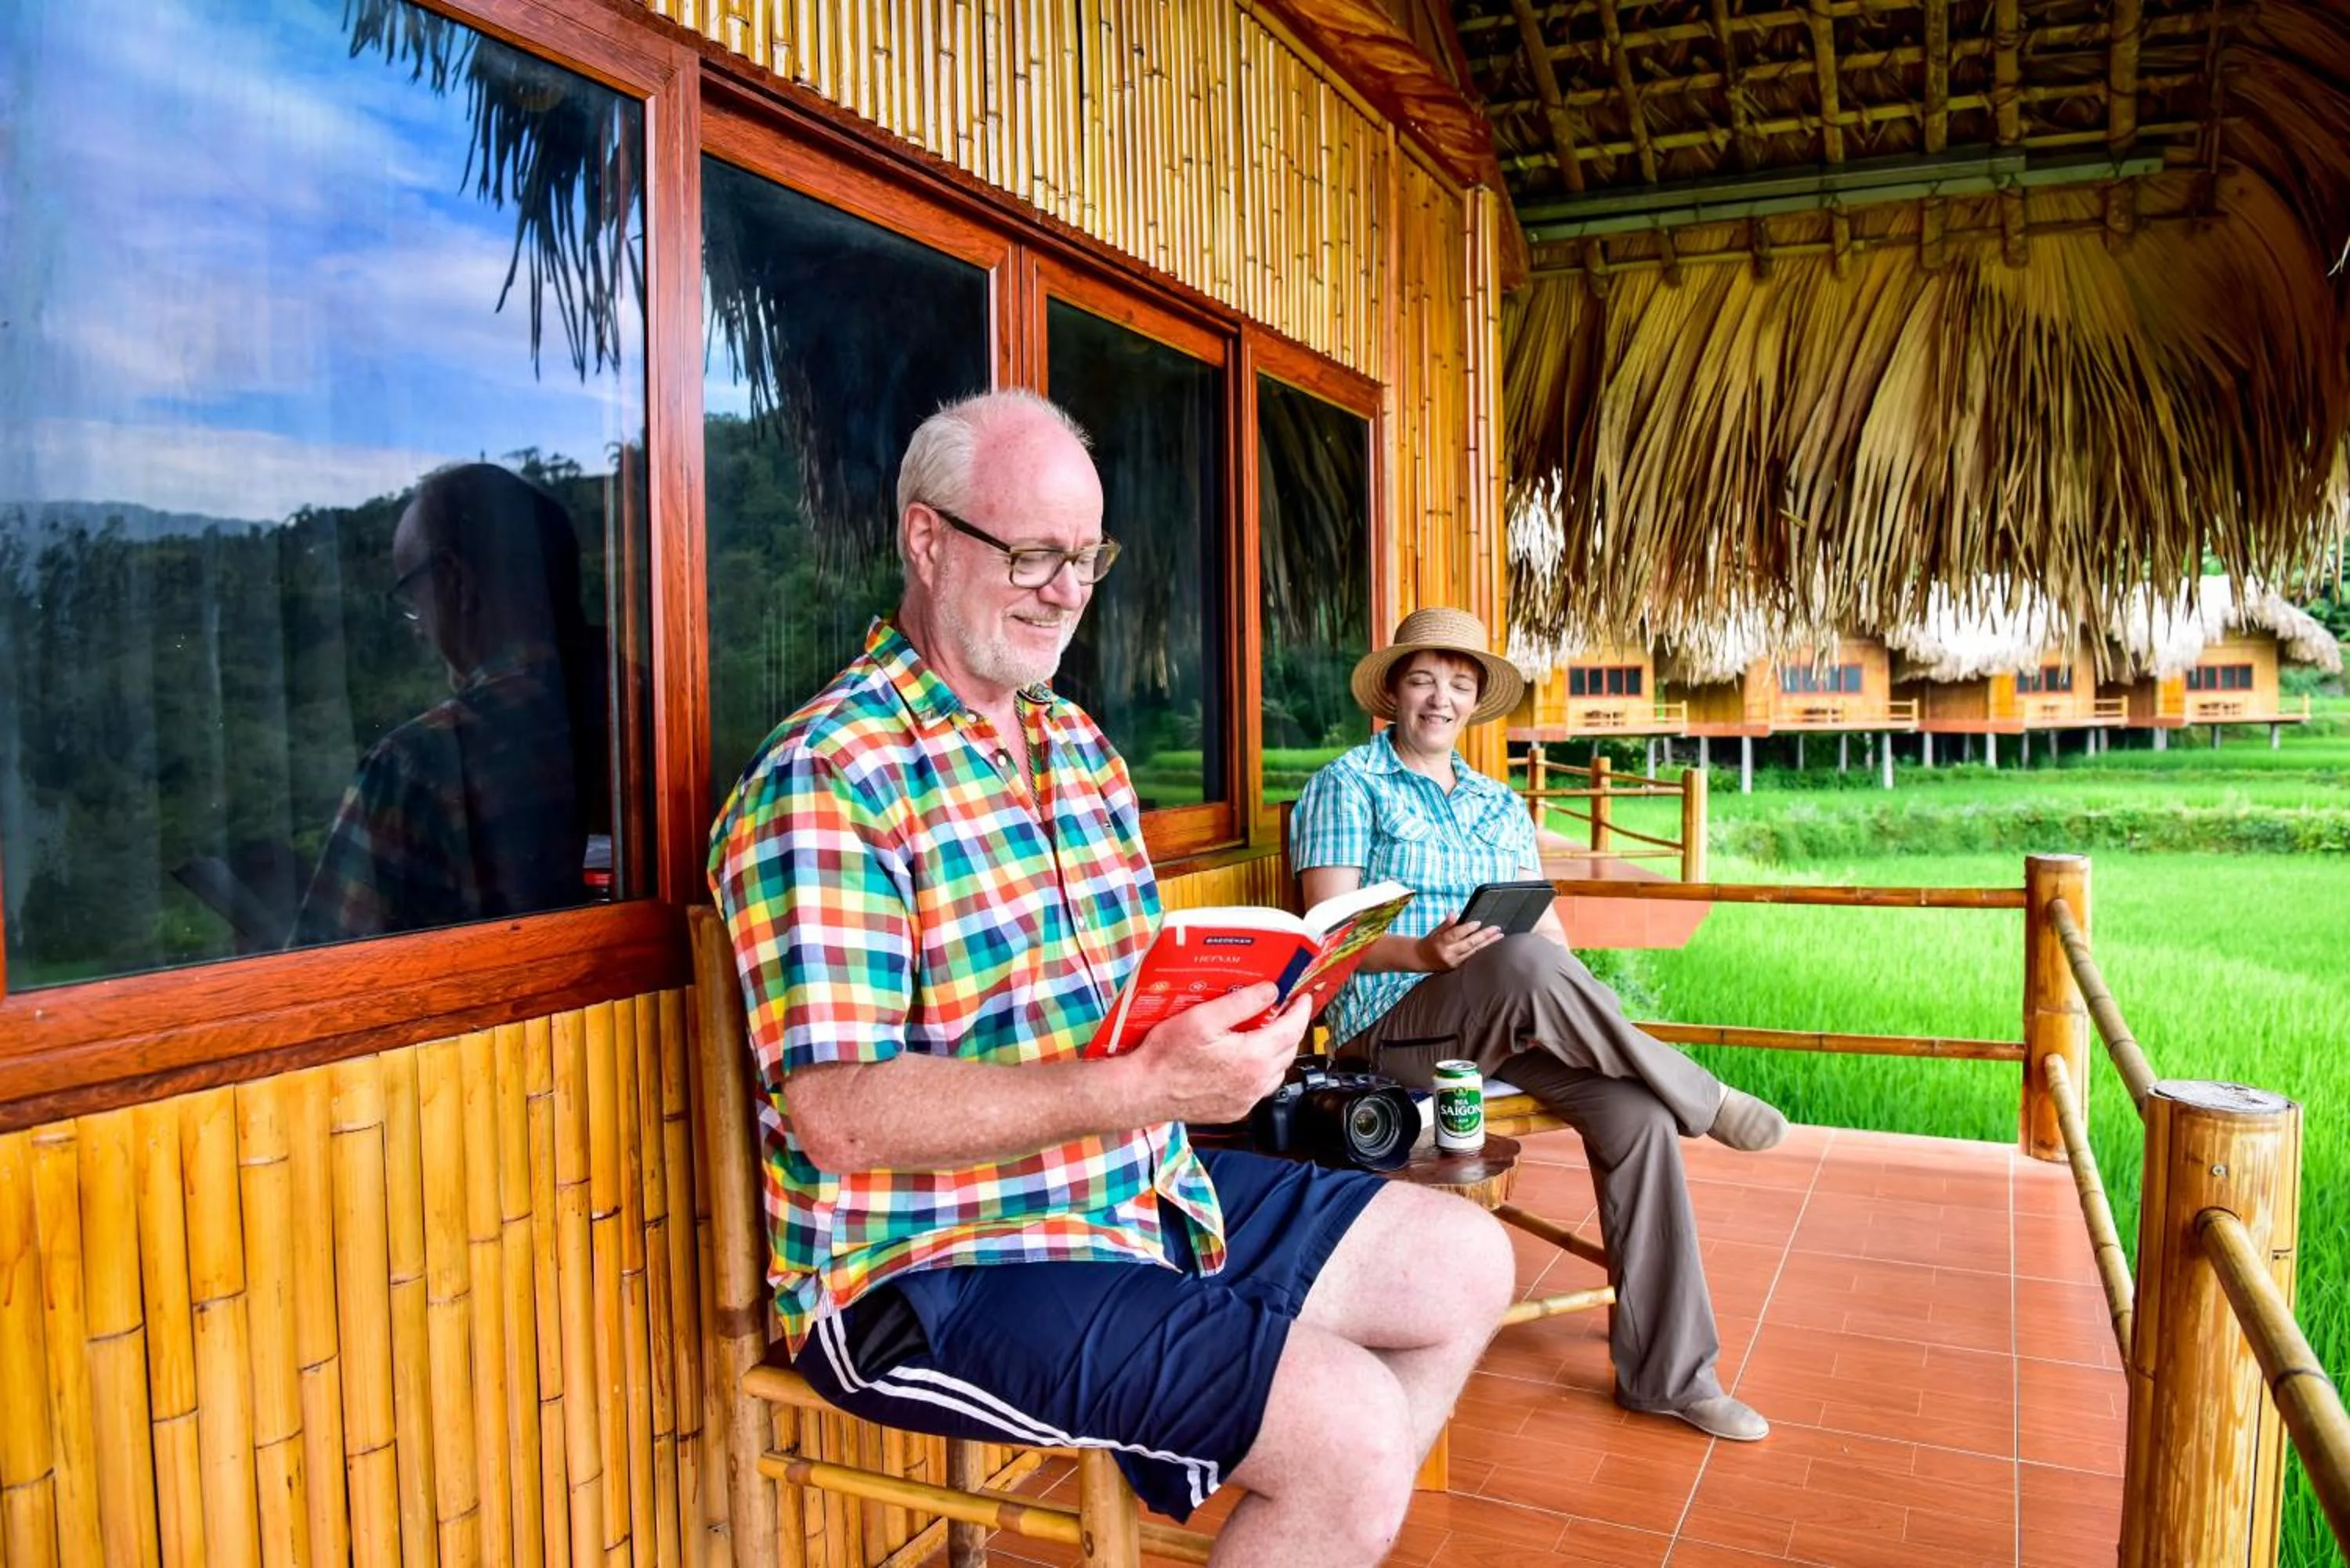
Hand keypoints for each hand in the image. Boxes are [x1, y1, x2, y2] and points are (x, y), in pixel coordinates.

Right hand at [1122, 982, 1312, 1124]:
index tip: (1303, 997)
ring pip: (1276, 1072)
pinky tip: (1248, 1061)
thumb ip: (1242, 1003)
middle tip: (1286, 1010)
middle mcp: (1256, 1083)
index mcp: (1254, 1057)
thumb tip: (1271, 991)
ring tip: (1269, 1033)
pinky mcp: (1234, 1111)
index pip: (1292, 1029)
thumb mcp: (1203, 1017)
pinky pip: (1259, 1089)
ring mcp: (1246, 1100)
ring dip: (1278, 1051)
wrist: (1144, 1091)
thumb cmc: (1168, 1054)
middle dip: (1291, 1028)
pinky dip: (1262, 1071)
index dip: (1301, 1010)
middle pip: (1288, 1051)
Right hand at [1415, 918, 1502, 972]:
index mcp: (1441, 943)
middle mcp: (1449, 954)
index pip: (1456, 934)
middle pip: (1469, 943)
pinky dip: (1483, 950)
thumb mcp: (1435, 931)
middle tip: (1496, 928)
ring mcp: (1455, 962)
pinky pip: (1473, 957)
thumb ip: (1447, 924)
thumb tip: (1454, 913)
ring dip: (1488, 943)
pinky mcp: (1459, 967)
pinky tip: (1492, 945)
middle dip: (1484, 935)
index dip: (1468, 928)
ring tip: (1499, 935)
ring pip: (1475, 951)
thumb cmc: (1430, 942)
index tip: (1478, 922)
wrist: (1422, 959)